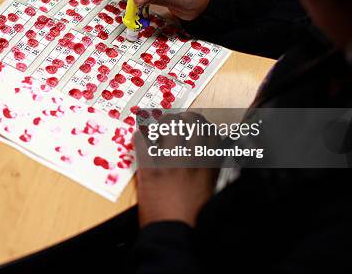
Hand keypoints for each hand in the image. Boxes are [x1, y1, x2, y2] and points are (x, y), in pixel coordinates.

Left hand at [135, 111, 217, 226]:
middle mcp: (190, 161)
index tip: (196, 125)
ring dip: (163, 121)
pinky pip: (142, 142)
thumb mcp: (209, 193)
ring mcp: (169, 163)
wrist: (172, 234)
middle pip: (192, 124)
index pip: (211, 134)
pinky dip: (140, 135)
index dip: (203, 126)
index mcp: (208, 168)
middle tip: (178, 118)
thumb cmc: (191, 219)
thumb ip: (209, 172)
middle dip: (185, 117)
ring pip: (168, 126)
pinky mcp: (148, 169)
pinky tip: (140, 135)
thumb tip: (209, 157)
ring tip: (159, 123)